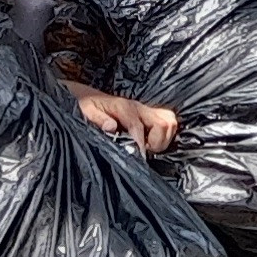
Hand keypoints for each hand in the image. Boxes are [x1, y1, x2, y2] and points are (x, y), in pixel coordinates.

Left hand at [64, 80, 178, 155]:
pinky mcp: (151, 114)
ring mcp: (147, 110)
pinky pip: (168, 121)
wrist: (91, 98)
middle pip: (163, 122)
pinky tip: (152, 142)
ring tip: (148, 147)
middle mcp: (139, 107)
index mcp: (124, 107)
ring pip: (169, 121)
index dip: (140, 143)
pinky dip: (165, 134)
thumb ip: (98, 119)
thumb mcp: (86, 111)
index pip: (138, 125)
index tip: (139, 157)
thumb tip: (112, 127)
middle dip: (157, 141)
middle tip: (144, 151)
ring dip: (163, 138)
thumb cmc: (87, 106)